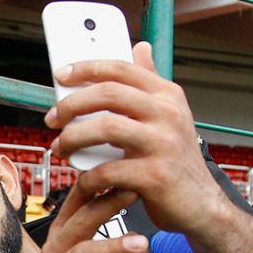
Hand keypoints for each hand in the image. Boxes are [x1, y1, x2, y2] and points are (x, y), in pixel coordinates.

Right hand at [22, 183, 154, 252]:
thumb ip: (123, 252)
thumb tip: (145, 240)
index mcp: (63, 236)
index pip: (78, 201)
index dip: (99, 182)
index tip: (126, 165)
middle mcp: (55, 252)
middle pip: (79, 222)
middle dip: (106, 204)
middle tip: (136, 190)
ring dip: (112, 247)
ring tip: (142, 242)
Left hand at [45, 41, 234, 237]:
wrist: (200, 205)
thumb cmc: (175, 161)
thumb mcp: (169, 116)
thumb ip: (150, 84)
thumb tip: (140, 47)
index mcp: (168, 96)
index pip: (122, 68)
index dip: (87, 68)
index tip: (61, 75)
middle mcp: (169, 114)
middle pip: (108, 94)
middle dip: (71, 105)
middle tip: (52, 118)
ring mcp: (163, 144)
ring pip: (105, 128)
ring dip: (73, 138)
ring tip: (61, 148)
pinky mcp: (155, 176)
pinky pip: (108, 170)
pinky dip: (88, 177)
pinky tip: (82, 180)